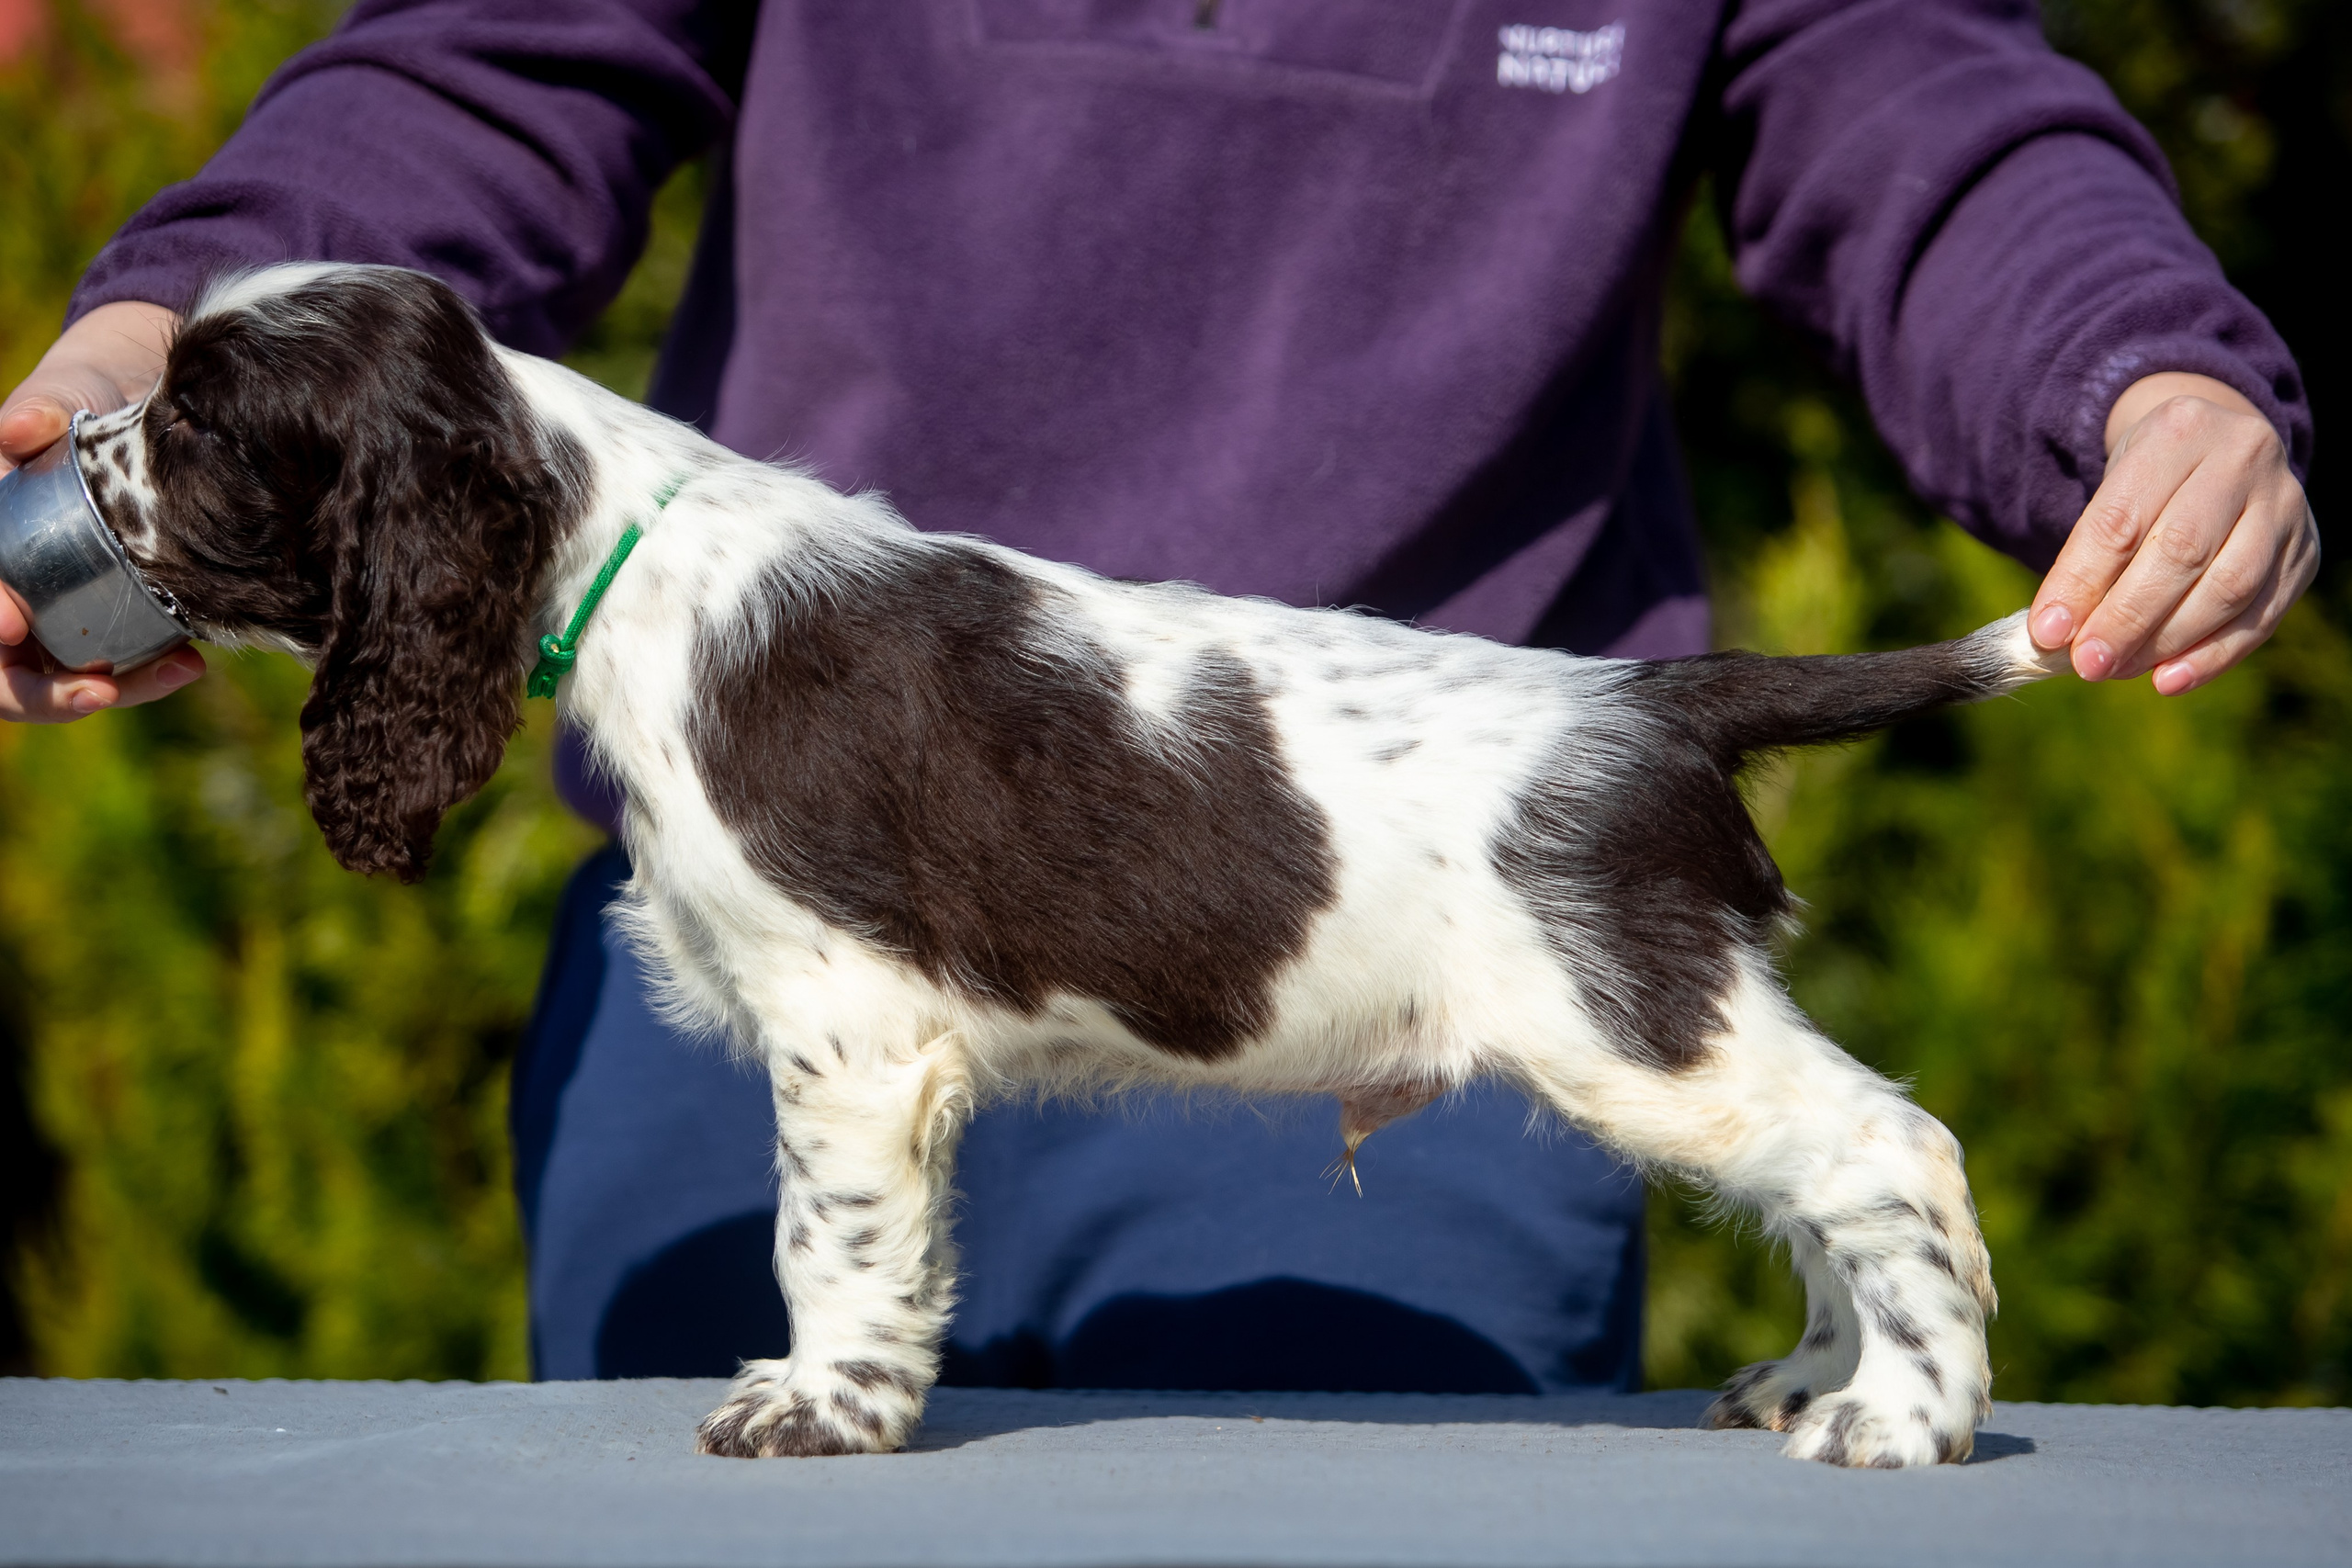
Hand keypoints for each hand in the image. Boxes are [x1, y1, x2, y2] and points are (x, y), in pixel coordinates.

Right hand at [1, 301, 205, 722]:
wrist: (141, 398)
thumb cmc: (81, 395)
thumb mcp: (60, 394)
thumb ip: (39, 409)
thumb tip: (20, 427)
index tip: (12, 622)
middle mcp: (11, 589)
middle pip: (4, 674)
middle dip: (41, 694)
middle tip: (96, 692)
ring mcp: (58, 611)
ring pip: (64, 683)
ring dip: (114, 691)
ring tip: (173, 671)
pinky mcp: (114, 618)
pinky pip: (121, 666)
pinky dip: (149, 673)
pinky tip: (188, 661)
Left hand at [2029, 372, 2319, 695]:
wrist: (2221, 449)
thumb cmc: (2149, 481)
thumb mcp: (2111, 494)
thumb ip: (2086, 558)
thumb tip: (2056, 635)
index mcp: (2178, 432)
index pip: (2122, 518)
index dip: (2082, 581)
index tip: (2048, 632)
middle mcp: (2242, 459)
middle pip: (2182, 551)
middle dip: (2127, 617)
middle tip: (2088, 663)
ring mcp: (2284, 506)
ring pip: (2230, 586)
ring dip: (2168, 641)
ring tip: (2119, 670)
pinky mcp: (2304, 553)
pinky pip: (2262, 615)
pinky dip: (2213, 655)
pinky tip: (2169, 680)